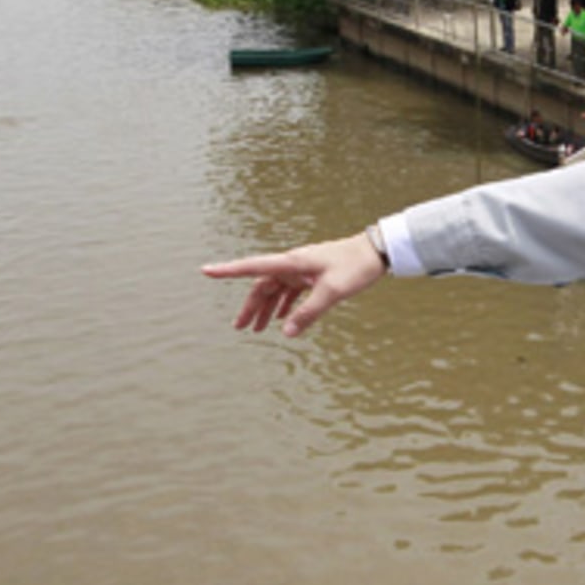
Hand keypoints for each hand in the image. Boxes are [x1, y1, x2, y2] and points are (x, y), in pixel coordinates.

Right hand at [202, 234, 387, 336]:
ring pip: (277, 290)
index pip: (253, 267)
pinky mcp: (314, 274)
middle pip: (263, 285)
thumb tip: (285, 333)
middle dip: (251, 306)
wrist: (378, 251)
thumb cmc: (356, 267)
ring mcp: (303, 269)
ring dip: (267, 308)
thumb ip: (309, 313)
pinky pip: (293, 291)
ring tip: (257, 329)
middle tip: (240, 328)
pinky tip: (283, 320)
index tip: (205, 271)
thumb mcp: (332, 292)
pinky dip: (285, 305)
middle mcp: (293, 264)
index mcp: (292, 262)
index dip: (228, 271)